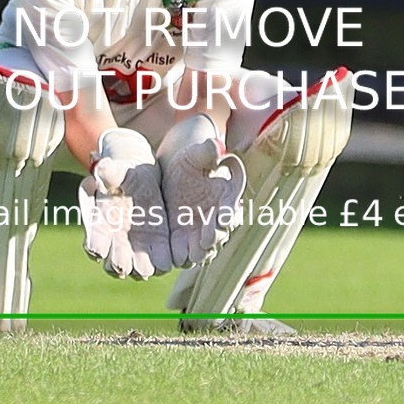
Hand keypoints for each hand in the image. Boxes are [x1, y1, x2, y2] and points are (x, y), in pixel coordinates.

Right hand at [78, 129, 171, 279]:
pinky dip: (164, 263)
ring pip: (139, 271)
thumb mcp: (116, 172)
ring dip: (144, 268)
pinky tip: (169, 258)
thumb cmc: (123, 175)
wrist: (142, 179)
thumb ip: (108, 173)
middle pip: (116, 267)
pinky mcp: (159, 249)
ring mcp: (138, 250)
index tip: (98, 247)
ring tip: (151, 263)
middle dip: (120, 265)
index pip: (94, 246)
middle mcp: (117, 245)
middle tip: (125, 262)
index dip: (96, 248)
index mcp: (100, 229)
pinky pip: (161, 263)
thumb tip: (102, 166)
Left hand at [157, 117, 246, 266]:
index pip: (230, 208)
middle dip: (213, 237)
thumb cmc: (190, 161)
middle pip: (220, 233)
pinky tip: (174, 257)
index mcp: (226, 196)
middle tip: (206, 239)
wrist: (173, 174)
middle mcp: (218, 218)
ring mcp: (202, 231)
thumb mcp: (195, 154)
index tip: (222, 218)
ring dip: (200, 252)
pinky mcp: (184, 240)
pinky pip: (186, 253)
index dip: (227, 214)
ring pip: (205, 248)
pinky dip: (182, 256)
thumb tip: (217, 145)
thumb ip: (207, 152)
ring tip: (192, 253)